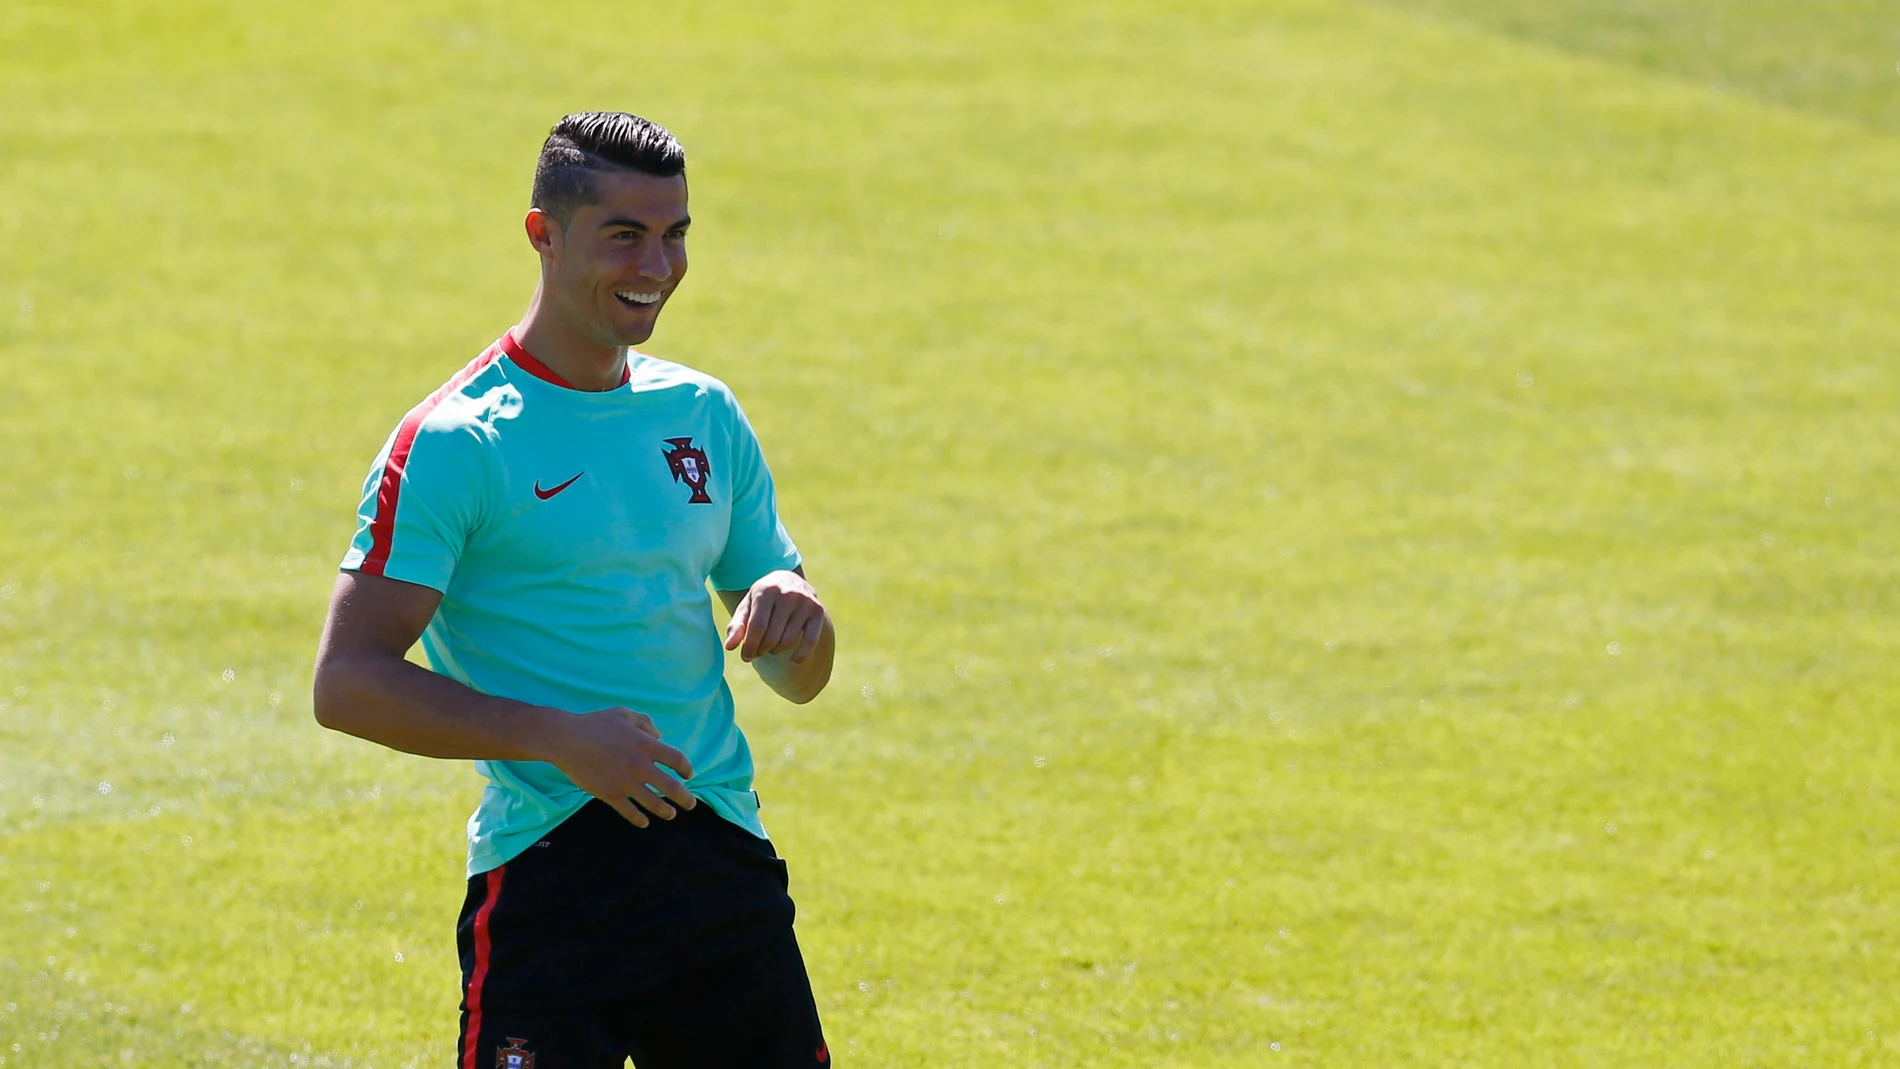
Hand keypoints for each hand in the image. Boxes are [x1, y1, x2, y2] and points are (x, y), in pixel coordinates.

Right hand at [539, 706, 696, 827]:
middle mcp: (640, 766)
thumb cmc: (595, 724)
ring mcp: (625, 783)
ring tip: (670, 814)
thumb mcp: (624, 714)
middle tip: (690, 804)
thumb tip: (659, 736)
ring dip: (666, 811)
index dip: (687, 769)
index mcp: (646, 745)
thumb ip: (645, 723)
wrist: (566, 740)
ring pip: (654, 804)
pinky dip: (639, 819)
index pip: (677, 760)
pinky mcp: (610, 795)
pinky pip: (630, 812)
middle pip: (672, 787)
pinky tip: (644, 822)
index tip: (688, 775)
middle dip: (685, 798)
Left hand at [724, 570, 829, 663]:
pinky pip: (810, 641)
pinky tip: (793, 661)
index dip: (750, 646)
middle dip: (761, 650)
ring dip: (776, 650)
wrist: (789, 581)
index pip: (757, 627)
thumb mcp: (747, 607)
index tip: (746, 656)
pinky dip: (801, 655)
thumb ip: (736, 626)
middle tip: (758, 651)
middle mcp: (788, 594)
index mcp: (766, 590)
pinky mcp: (818, 611)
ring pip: (788, 641)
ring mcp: (805, 602)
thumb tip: (729, 647)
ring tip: (771, 646)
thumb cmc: (763, 599)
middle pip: (772, 637)